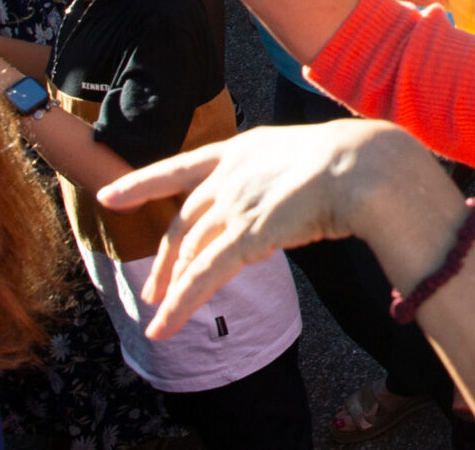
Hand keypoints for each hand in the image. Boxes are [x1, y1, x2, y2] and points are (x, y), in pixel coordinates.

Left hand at [97, 120, 415, 337]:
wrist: (364, 165)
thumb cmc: (352, 162)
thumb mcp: (302, 160)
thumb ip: (278, 183)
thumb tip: (281, 207)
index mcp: (242, 149)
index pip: (180, 168)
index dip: (142, 183)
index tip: (110, 195)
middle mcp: (230, 175)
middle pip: (183, 222)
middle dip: (165, 259)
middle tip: (153, 288)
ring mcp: (234, 205)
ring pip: (190, 253)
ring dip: (172, 288)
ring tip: (160, 315)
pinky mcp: (245, 236)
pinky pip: (203, 277)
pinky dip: (180, 305)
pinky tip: (165, 326)